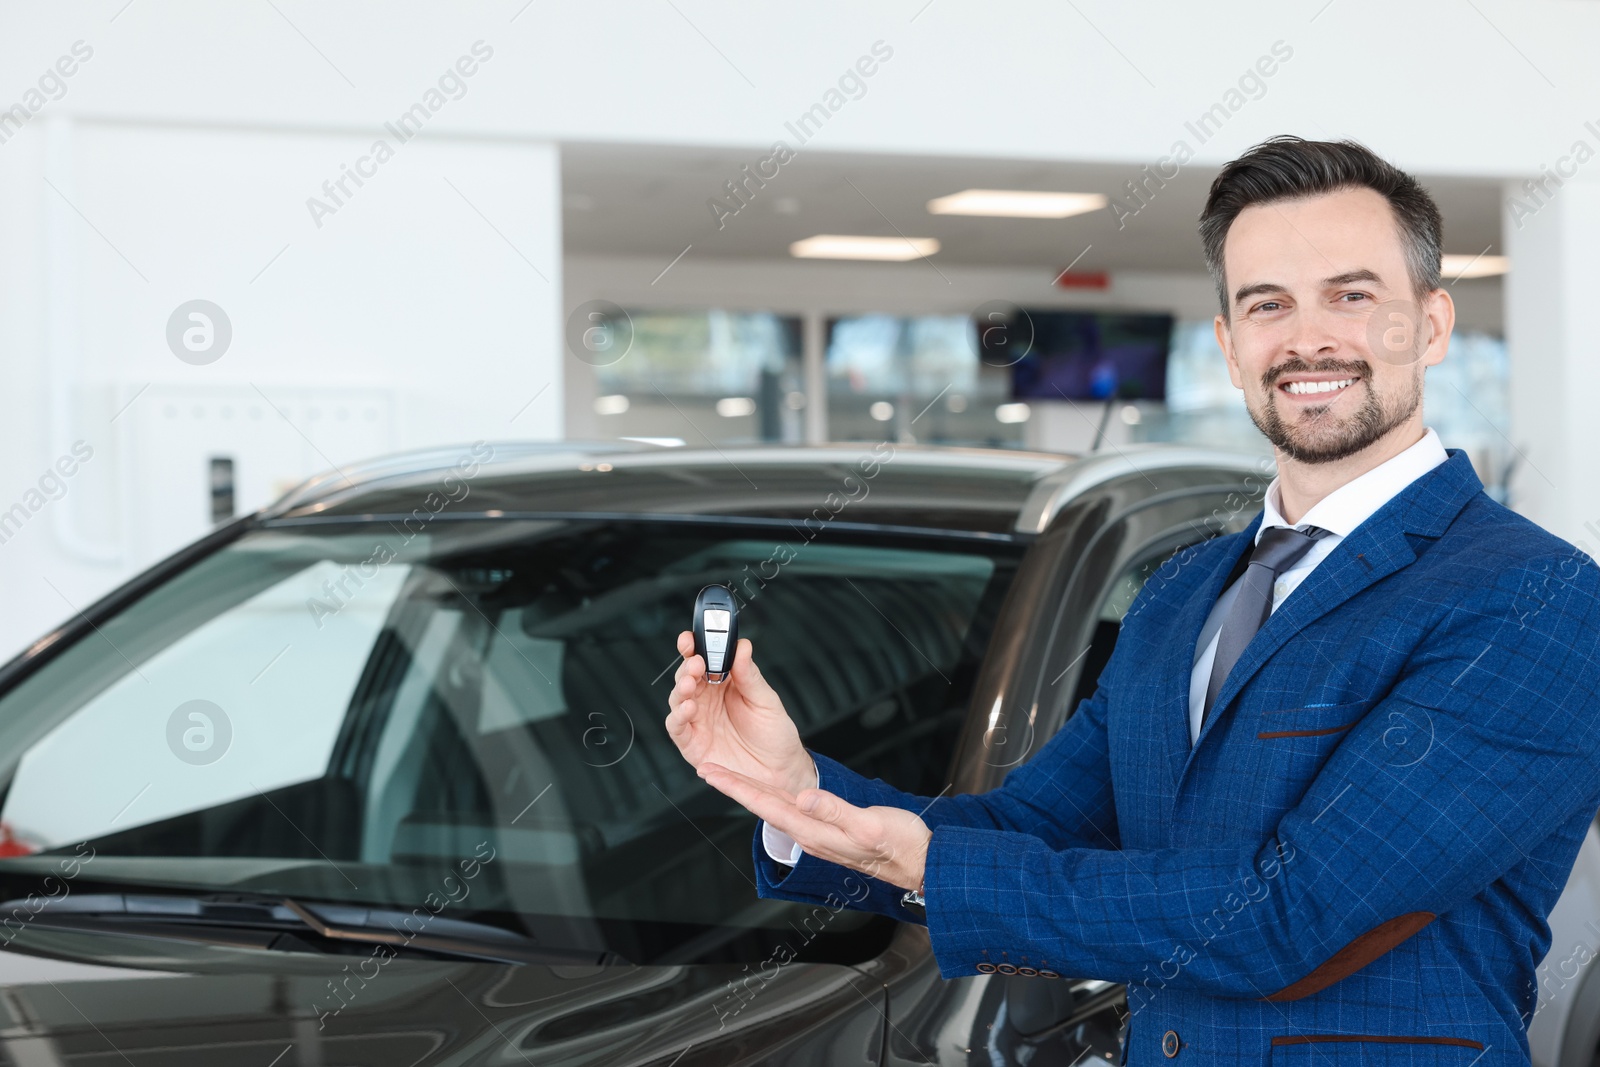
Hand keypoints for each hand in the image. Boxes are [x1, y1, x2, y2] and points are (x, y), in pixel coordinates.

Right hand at [667, 630, 815, 796]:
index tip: (691, 637)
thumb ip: (750, 675)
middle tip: (695, 662)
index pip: (705, 658)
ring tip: (690, 683)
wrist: (781, 771)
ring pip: (677, 698)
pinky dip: (678, 716)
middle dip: (687, 666)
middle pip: (687, 675)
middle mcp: (707, 699)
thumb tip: (742, 646)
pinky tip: (688, 709)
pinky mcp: (692, 743)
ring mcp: (698, 720)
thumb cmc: (775, 734)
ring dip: (680, 688)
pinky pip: (677, 727)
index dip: (694, 646)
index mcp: (725, 683)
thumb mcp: (766, 701)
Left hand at [697, 762, 930, 892]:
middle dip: (733, 787)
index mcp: (816, 831)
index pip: (766, 806)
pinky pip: (791, 810)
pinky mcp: (831, 830)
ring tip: (728, 777)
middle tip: (706, 769)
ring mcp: (820, 834)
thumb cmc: (901, 845)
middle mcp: (812, 834)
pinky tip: (770, 792)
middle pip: (763, 806)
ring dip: (749, 791)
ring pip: (775, 808)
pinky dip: (773, 796)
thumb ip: (835, 810)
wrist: (921, 863)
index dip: (737, 788)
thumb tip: (804, 796)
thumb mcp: (869, 823)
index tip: (712, 773)